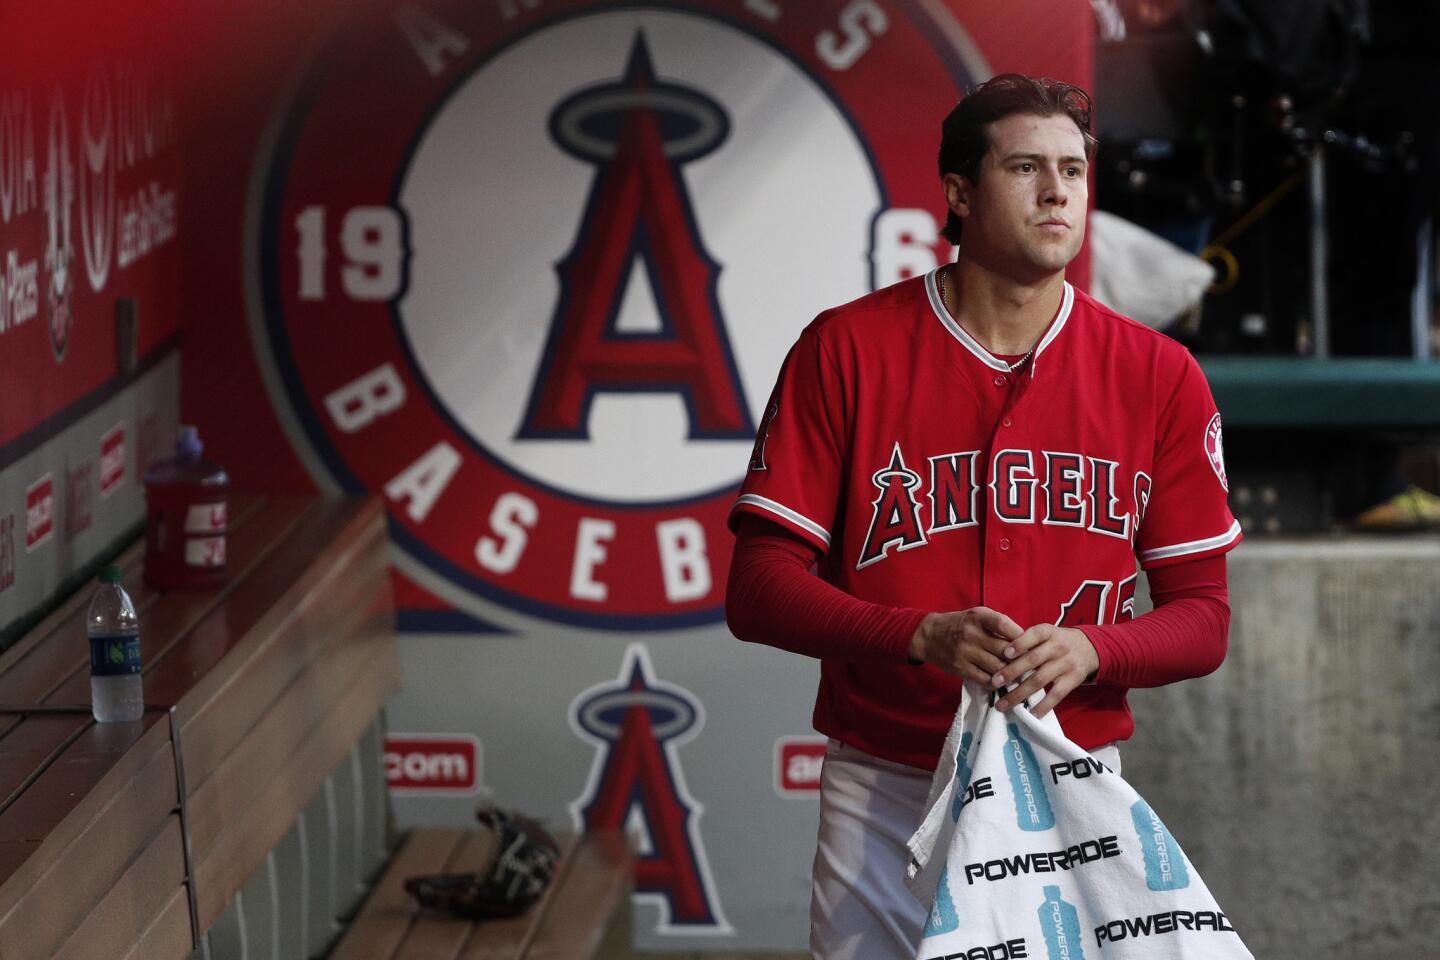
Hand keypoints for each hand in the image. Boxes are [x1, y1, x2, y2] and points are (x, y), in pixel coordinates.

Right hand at [908, 607, 1024, 685]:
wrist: (929, 636)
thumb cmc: (961, 625)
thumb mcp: (977, 616)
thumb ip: (999, 625)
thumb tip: (1026, 641)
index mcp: (978, 617)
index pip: (1003, 625)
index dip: (1020, 636)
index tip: (1030, 644)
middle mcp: (971, 633)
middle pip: (1005, 650)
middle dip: (1021, 659)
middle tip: (1032, 665)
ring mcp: (965, 652)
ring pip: (998, 668)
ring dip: (1011, 674)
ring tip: (1021, 676)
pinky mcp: (960, 668)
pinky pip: (986, 680)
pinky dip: (997, 683)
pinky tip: (1002, 682)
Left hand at [990, 624, 1098, 717]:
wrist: (1088, 648)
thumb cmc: (1055, 641)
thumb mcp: (1044, 634)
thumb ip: (1026, 640)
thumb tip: (997, 655)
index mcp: (1048, 632)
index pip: (1034, 635)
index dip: (1019, 643)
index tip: (1004, 653)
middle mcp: (1058, 647)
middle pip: (1032, 660)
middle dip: (1012, 672)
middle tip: (994, 682)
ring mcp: (1066, 664)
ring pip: (1040, 680)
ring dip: (1020, 693)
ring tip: (1004, 704)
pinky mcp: (1073, 679)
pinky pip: (1057, 694)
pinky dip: (1043, 705)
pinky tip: (1031, 714)